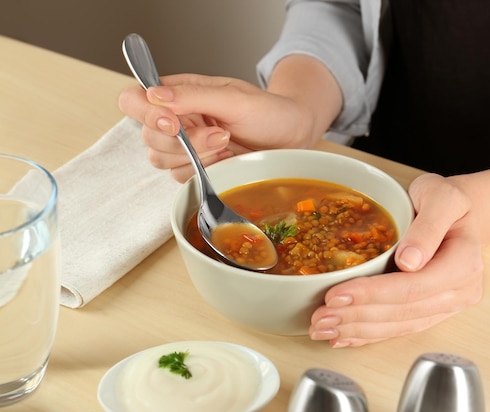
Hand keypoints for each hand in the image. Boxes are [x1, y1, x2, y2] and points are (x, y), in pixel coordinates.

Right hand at [118, 73, 316, 181]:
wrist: (292, 137)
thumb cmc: (268, 111)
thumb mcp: (234, 98)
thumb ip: (193, 95)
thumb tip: (154, 94)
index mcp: (179, 93)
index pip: (134, 99)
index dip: (145, 114)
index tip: (174, 123)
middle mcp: (177, 118)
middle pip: (147, 136)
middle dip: (184, 141)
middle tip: (220, 134)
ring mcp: (185, 145)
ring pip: (160, 160)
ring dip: (195, 157)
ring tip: (226, 144)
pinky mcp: (196, 167)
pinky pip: (180, 177)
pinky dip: (202, 172)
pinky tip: (226, 160)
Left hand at [309, 173, 483, 346]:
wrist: (459, 214)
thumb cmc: (446, 200)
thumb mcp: (441, 196)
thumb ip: (429, 225)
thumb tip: (409, 261)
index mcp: (463, 263)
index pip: (414, 287)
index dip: (373, 293)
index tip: (337, 295)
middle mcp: (459, 292)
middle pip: (403, 312)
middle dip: (357, 316)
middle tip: (319, 318)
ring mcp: (447, 306)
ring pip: (398, 325)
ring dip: (358, 330)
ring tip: (323, 328)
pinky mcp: (432, 312)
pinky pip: (399, 328)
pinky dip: (369, 334)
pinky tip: (343, 336)